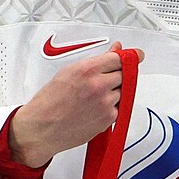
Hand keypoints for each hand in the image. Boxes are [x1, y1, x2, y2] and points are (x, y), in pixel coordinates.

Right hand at [9, 43, 143, 167]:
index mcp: (87, 70)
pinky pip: (119, 107)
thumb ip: (95, 62)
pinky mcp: (109, 118)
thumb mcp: (68, 72)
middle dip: (118, 76)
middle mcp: (99, 85)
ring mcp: (106, 103)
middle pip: (124, 75)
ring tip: (92, 98)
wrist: (42, 127)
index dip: (128, 57)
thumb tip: (114, 51)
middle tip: (104, 81)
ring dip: (114, 92)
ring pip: (122, 92)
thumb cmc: (50, 101)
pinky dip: (111, 107)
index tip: (136, 55)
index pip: (119, 58)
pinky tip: (94, 108)